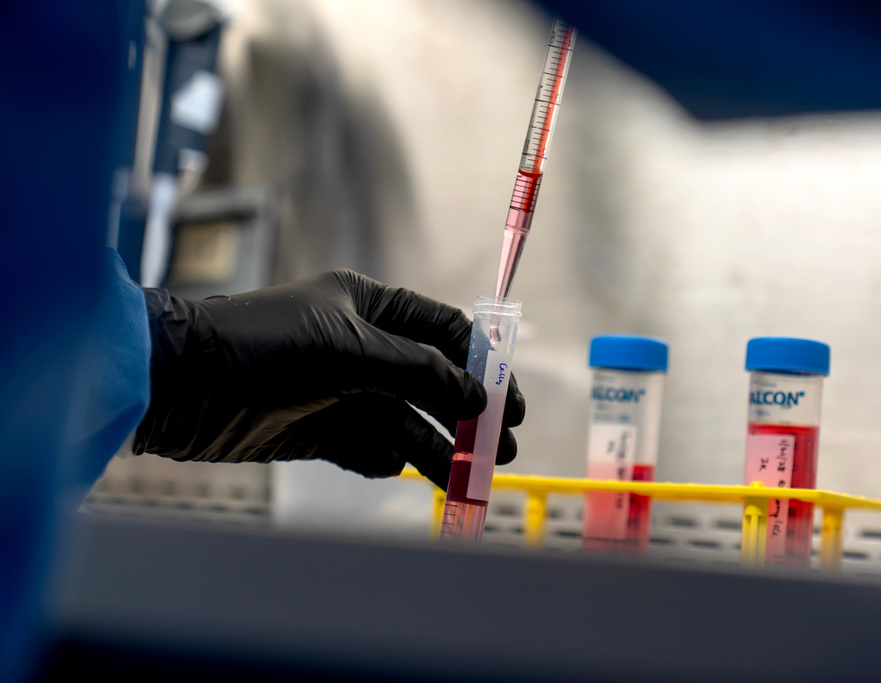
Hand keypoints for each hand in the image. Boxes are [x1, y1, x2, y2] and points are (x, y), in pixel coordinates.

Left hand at [135, 270, 525, 488]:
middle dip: (467, 414)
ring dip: (439, 446)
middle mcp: (360, 347)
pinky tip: (394, 465)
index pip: (442, 330)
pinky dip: (384, 459)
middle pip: (431, 382)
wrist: (179, 385)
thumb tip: (476, 395)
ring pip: (404, 422)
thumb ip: (416, 371)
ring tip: (474, 475)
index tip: (508, 398)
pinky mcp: (319, 432)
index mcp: (368, 306)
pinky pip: (368, 448)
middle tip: (503, 448)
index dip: (480, 362)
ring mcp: (341, 391)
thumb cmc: (263, 346)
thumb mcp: (348, 348)